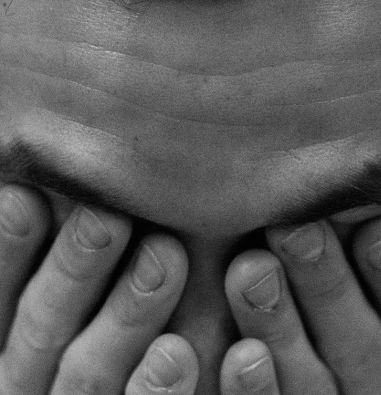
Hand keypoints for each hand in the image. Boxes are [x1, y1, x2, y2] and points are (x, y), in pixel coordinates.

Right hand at [0, 184, 197, 394]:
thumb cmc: (60, 347)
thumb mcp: (40, 306)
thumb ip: (34, 269)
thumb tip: (23, 187)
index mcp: (5, 350)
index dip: (6, 252)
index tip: (23, 196)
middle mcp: (27, 385)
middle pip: (43, 330)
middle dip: (73, 272)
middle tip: (108, 217)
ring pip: (90, 376)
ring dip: (126, 318)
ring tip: (164, 256)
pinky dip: (155, 393)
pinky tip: (180, 351)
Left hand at [220, 217, 380, 393]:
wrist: (309, 375)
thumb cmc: (339, 319)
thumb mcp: (371, 301)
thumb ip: (372, 265)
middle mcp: (371, 393)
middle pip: (356, 348)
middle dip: (328, 286)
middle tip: (297, 231)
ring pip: (310, 383)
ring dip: (280, 326)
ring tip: (250, 268)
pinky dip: (256, 392)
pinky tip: (239, 353)